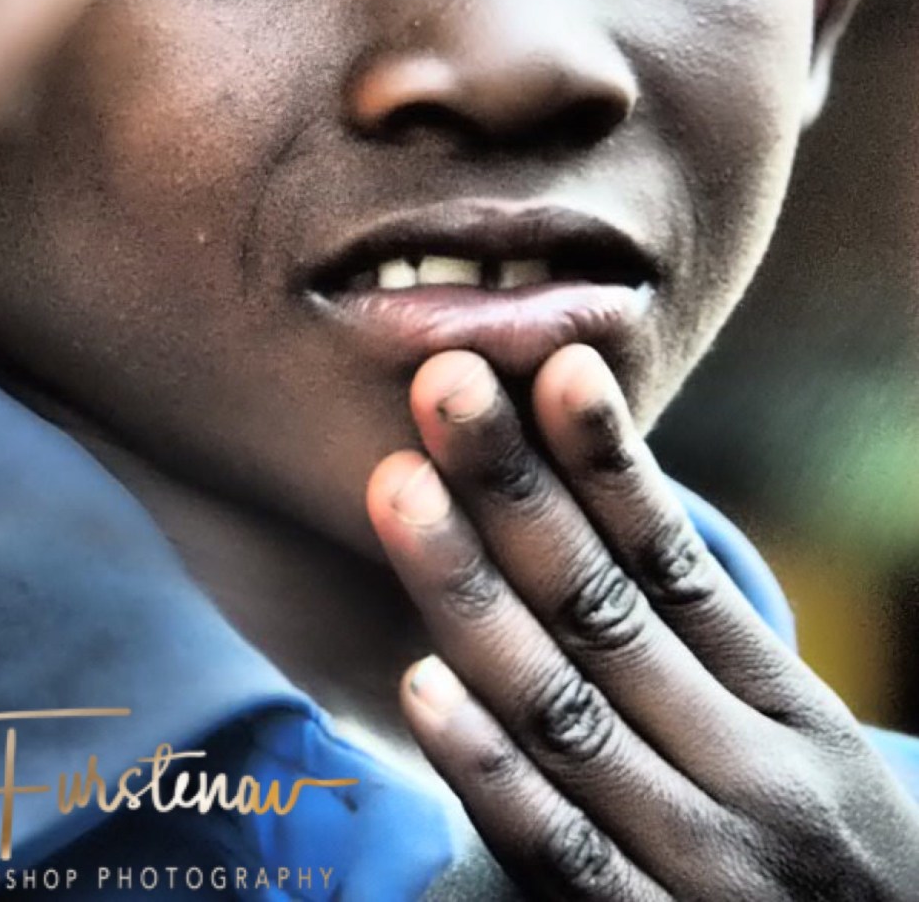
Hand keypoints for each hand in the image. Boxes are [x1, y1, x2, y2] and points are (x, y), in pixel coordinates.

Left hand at [368, 346, 918, 899]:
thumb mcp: (800, 744)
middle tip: (445, 385)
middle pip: (607, 613)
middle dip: (514, 492)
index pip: (677, 566)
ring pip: (566, 712)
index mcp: (787, 711)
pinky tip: (424, 682)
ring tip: (401, 487)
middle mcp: (750, 780)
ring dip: (473, 593)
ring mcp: (700, 870)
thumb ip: (702, 643)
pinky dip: (490, 768)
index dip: (608, 462)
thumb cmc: (814, 852)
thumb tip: (585, 498)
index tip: (551, 364)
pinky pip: (558, 853)